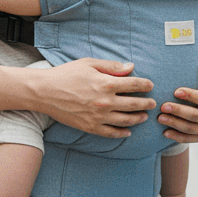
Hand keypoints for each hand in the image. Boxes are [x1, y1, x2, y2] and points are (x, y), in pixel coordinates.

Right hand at [28, 59, 155, 138]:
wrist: (45, 91)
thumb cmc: (66, 74)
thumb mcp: (89, 63)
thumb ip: (112, 66)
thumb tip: (131, 67)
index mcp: (106, 83)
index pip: (134, 85)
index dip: (145, 85)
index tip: (150, 86)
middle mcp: (105, 102)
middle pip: (134, 104)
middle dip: (146, 103)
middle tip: (152, 103)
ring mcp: (98, 117)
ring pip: (125, 121)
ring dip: (138, 118)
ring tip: (143, 116)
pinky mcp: (90, 127)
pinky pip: (111, 133)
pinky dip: (122, 133)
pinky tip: (128, 132)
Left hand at [158, 61, 197, 143]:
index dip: (191, 95)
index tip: (176, 91)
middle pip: (195, 116)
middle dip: (178, 111)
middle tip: (162, 106)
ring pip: (189, 128)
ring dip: (174, 124)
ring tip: (159, 118)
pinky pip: (188, 139)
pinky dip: (176, 137)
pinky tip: (164, 132)